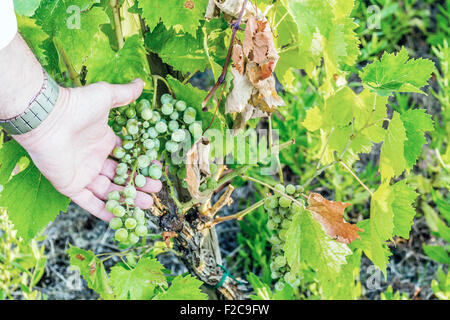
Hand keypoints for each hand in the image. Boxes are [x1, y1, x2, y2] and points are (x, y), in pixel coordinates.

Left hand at [14, 79, 161, 220]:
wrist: (49, 118)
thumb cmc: (77, 105)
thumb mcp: (106, 96)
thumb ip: (124, 94)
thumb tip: (140, 83)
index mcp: (104, 141)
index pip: (127, 157)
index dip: (142, 164)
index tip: (157, 170)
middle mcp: (94, 159)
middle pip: (121, 176)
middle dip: (139, 184)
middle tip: (156, 190)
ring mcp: (82, 174)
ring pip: (109, 191)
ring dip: (128, 199)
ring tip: (148, 204)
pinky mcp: (70, 186)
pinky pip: (88, 202)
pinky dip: (103, 211)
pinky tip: (120, 218)